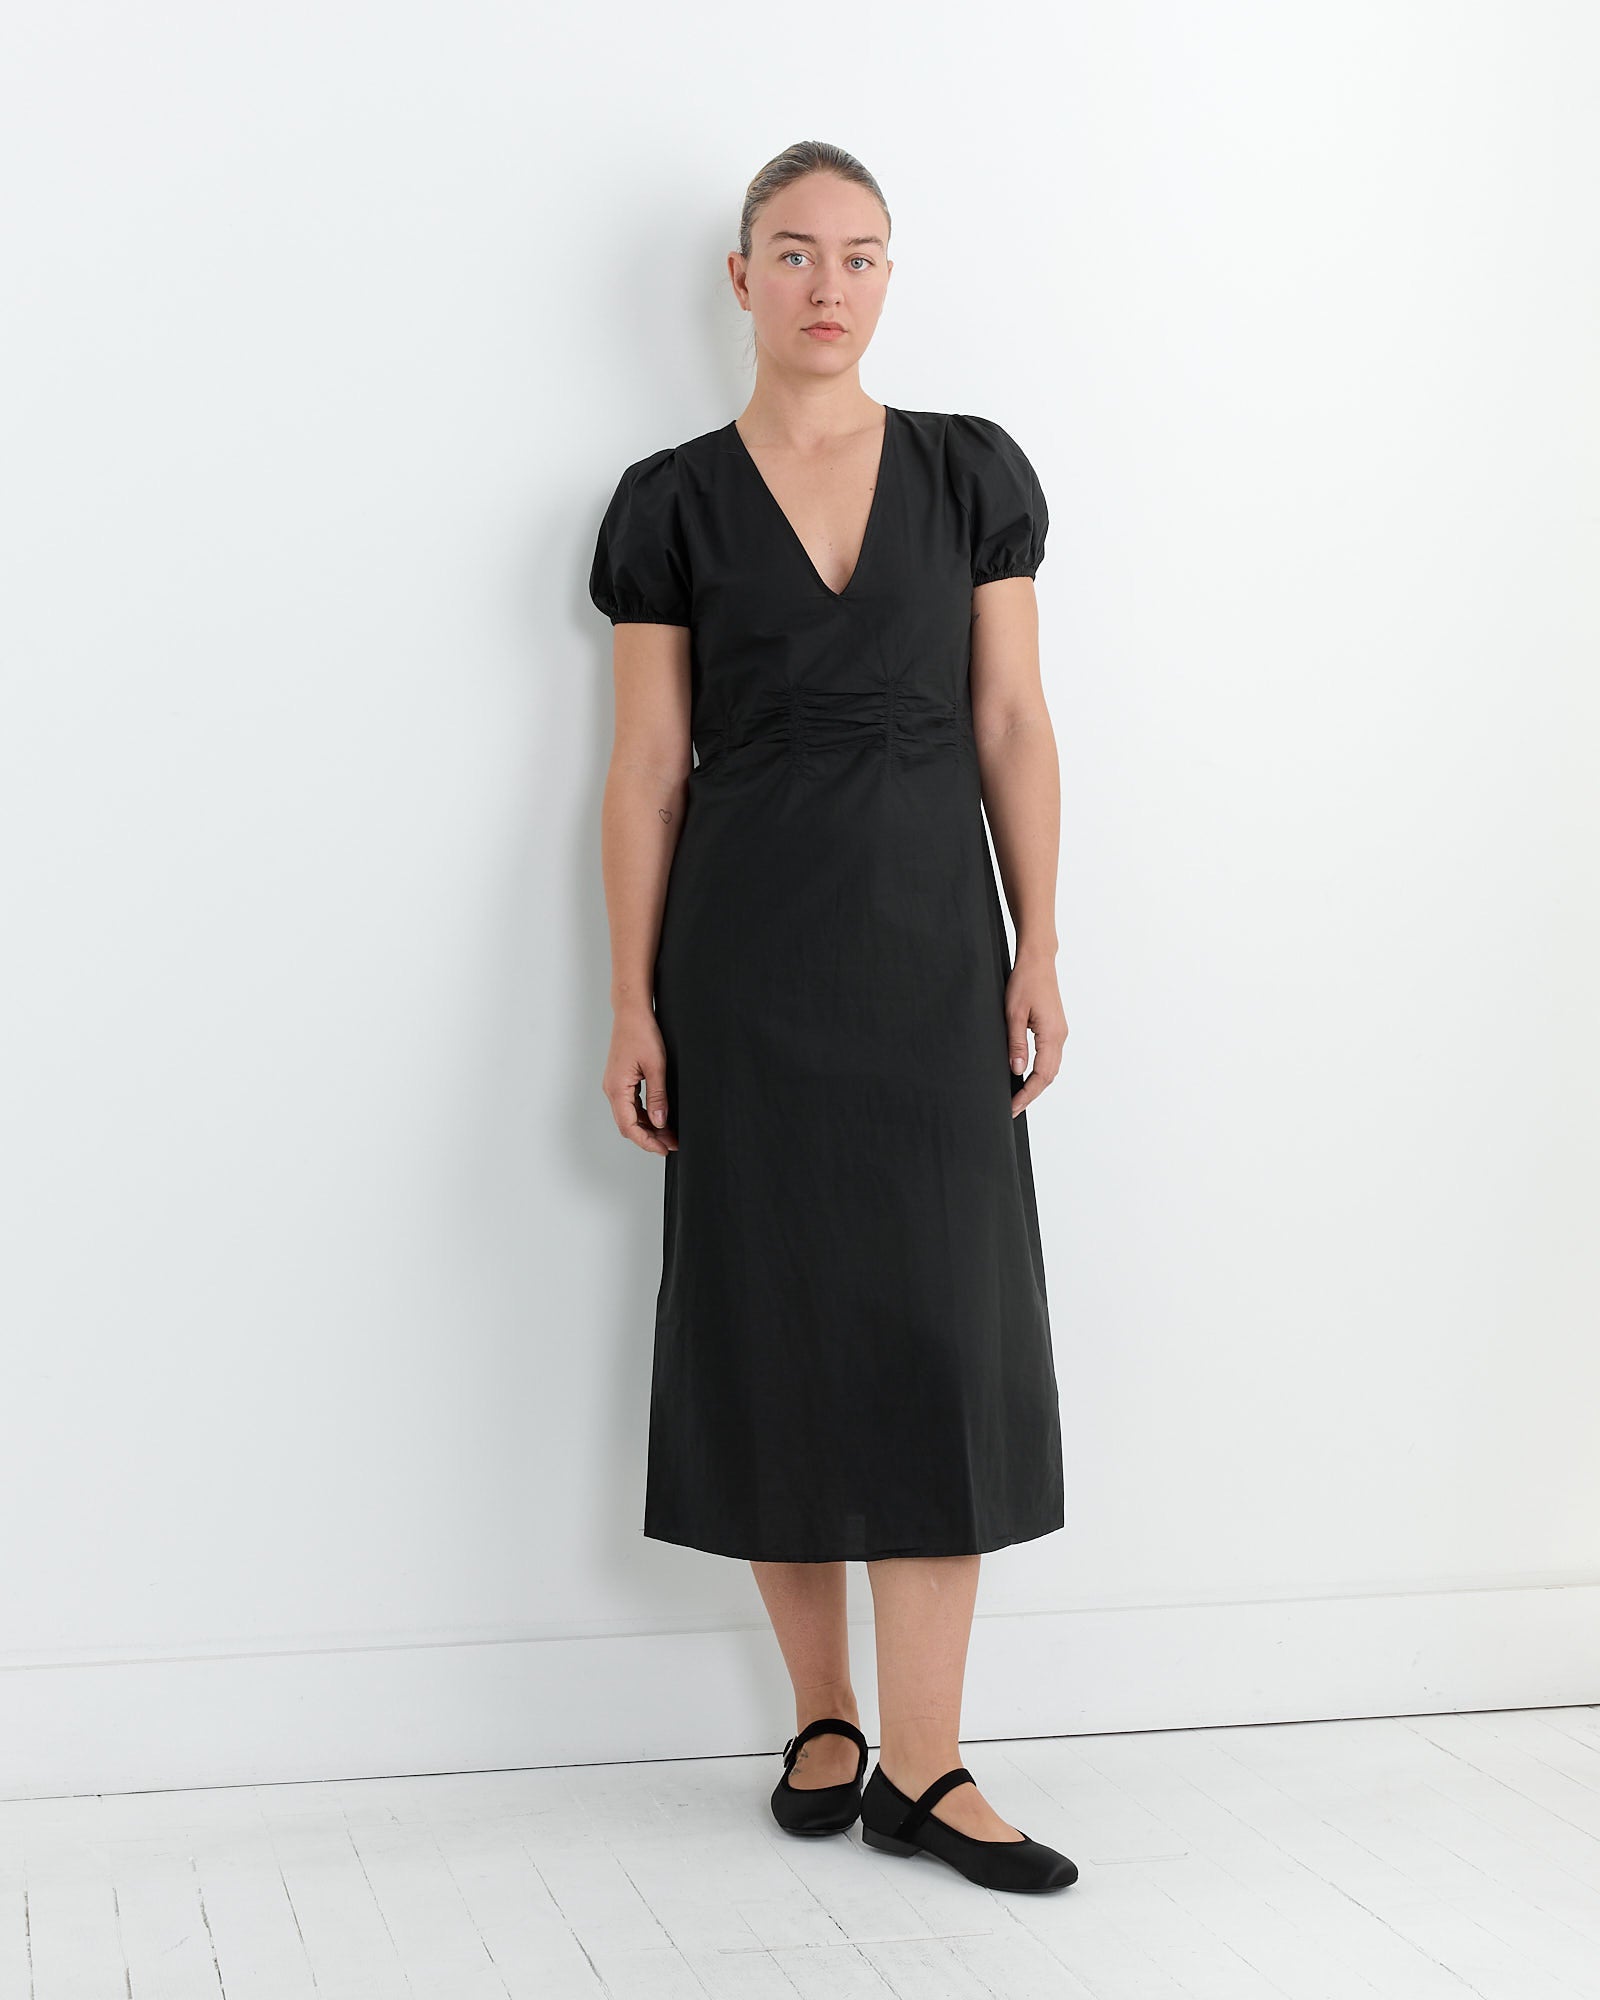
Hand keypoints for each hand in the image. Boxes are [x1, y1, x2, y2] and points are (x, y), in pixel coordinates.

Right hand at [602, 1008, 677, 1153]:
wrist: (631, 1013)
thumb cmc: (642, 1033)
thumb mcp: (656, 1067)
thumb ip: (658, 1097)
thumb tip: (660, 1123)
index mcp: (617, 1088)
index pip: (629, 1126)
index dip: (647, 1142)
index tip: (664, 1149)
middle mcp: (612, 1089)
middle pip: (628, 1125)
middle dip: (649, 1138)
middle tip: (672, 1143)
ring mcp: (614, 1085)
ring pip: (629, 1116)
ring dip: (647, 1127)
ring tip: (669, 1133)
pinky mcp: (620, 1080)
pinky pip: (630, 1105)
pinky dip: (644, 1115)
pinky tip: (659, 1117)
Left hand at [1004, 955, 1065, 1115]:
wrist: (1038, 961)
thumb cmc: (1025, 982)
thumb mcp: (1013, 1014)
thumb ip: (1015, 1043)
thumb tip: (1016, 1070)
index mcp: (1052, 1035)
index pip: (1041, 1075)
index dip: (1027, 1094)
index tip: (1013, 1107)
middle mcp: (1060, 1036)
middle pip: (1049, 1076)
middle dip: (1031, 1094)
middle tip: (1013, 1108)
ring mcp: (1060, 1032)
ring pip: (1051, 1068)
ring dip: (1036, 1084)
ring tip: (1018, 1096)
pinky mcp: (1055, 1028)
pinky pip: (1050, 1057)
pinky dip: (1040, 1071)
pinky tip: (1026, 1076)